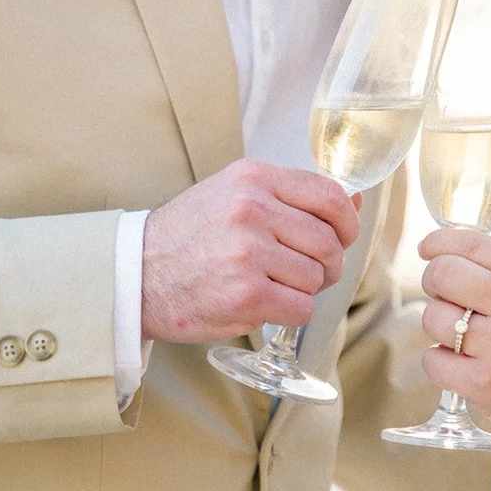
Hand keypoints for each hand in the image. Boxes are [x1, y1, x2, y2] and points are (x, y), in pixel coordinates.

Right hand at [141, 160, 359, 342]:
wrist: (136, 274)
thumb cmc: (190, 235)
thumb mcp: (236, 194)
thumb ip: (292, 196)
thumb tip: (353, 201)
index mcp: (254, 178)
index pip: (329, 196)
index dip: (347, 223)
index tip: (343, 237)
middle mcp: (252, 209)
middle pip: (328, 243)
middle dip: (327, 264)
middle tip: (305, 272)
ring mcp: (249, 253)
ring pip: (316, 278)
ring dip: (303, 290)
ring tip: (273, 285)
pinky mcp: (246, 295)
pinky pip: (301, 309)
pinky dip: (290, 313)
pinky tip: (264, 304)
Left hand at [418, 227, 490, 477]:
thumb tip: (451, 257)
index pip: (474, 245)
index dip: (441, 241)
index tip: (427, 249)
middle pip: (444, 275)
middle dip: (434, 281)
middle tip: (443, 296)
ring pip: (433, 318)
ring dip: (439, 326)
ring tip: (463, 338)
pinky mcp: (483, 385)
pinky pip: (433, 360)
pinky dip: (439, 362)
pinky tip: (461, 365)